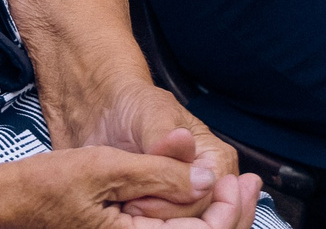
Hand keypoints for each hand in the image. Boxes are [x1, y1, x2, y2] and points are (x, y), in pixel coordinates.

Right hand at [0, 137, 259, 227]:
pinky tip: (200, 198)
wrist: (10, 204)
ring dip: (215, 218)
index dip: (227, 213)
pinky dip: (193, 221)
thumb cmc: (48, 186)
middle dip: (231, 217)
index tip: (240, 182)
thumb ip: (158, 175)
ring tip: (234, 190)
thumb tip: (205, 178)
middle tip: (249, 185)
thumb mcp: (106, 168)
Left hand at [69, 87, 260, 223]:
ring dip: (149, 220)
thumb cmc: (134, 108)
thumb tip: (183, 144)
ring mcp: (188, 199)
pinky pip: (162, 228)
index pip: (205, 198)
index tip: (139, 193)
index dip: (171, 201)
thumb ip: (165, 135)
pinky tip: (126, 206)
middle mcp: (208, 183)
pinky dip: (144, 223)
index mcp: (217, 159)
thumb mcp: (150, 114)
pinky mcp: (168, 210)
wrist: (108, 116)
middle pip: (194, 219)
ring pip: (177, 228)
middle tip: (128, 200)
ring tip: (125, 201)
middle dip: (158, 213)